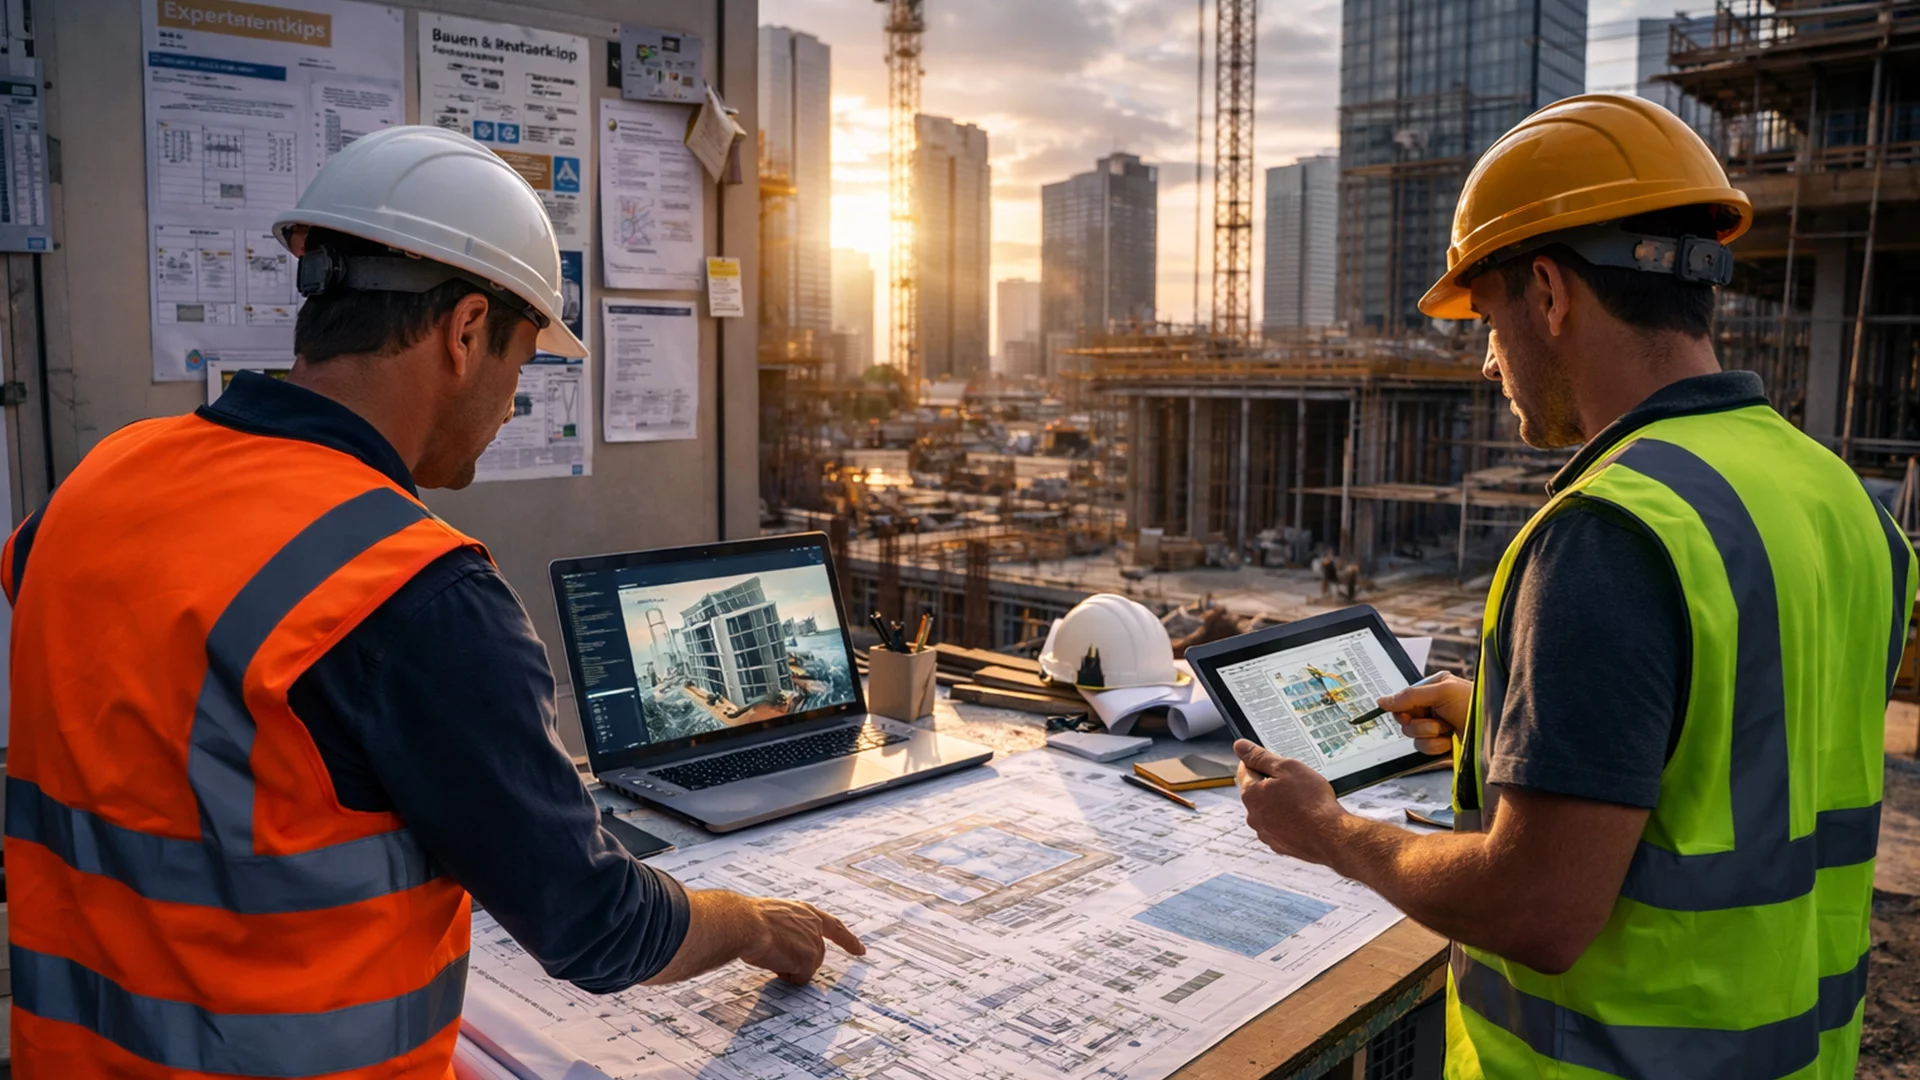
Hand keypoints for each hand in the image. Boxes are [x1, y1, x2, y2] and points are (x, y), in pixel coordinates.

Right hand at [740, 898, 865, 984]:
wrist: (745, 923)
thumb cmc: (750, 920)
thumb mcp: (775, 917)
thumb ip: (788, 929)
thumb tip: (782, 946)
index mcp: (806, 912)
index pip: (834, 926)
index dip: (848, 940)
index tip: (861, 950)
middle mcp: (815, 925)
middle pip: (816, 955)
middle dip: (801, 962)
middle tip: (774, 957)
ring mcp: (814, 943)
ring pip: (807, 968)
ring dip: (788, 968)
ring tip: (769, 954)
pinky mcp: (809, 959)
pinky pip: (799, 979)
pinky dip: (786, 977)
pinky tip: (773, 963)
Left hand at [1233, 740, 1346, 865]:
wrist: (1331, 836)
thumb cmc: (1312, 801)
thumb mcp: (1287, 768)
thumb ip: (1260, 756)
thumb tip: (1240, 746)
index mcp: (1251, 794)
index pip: (1244, 769)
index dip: (1258, 760)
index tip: (1273, 760)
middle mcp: (1253, 815)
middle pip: (1256, 791)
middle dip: (1270, 783)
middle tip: (1293, 780)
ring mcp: (1266, 832)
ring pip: (1268, 810)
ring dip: (1279, 803)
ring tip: (1302, 800)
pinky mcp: (1279, 845)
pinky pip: (1279, 826)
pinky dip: (1287, 820)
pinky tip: (1304, 816)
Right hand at [1377, 674, 1471, 754]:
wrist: (1494, 734)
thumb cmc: (1476, 705)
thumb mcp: (1443, 692)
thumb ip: (1410, 696)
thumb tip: (1382, 701)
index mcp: (1433, 689)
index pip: (1404, 699)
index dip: (1403, 709)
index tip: (1409, 715)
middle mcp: (1433, 706)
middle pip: (1404, 719)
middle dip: (1419, 724)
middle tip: (1435, 722)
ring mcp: (1436, 726)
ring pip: (1412, 736)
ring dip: (1429, 736)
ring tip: (1447, 730)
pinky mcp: (1440, 745)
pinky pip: (1423, 749)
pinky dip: (1435, 747)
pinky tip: (1449, 742)